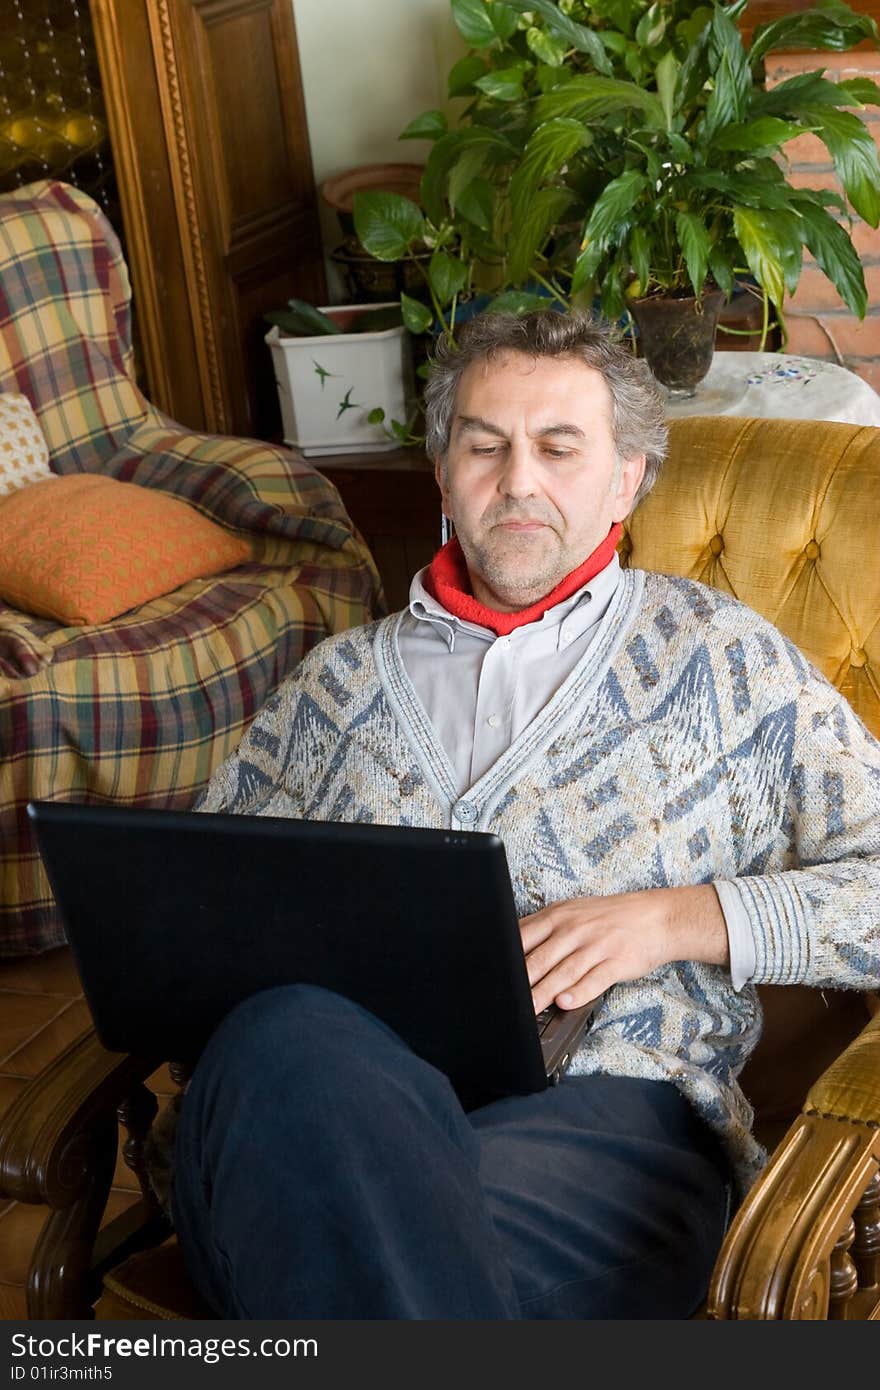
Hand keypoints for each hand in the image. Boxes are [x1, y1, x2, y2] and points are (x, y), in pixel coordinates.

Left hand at [520, 884, 728, 1013]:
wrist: (657, 917)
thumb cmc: (610, 917)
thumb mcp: (573, 912)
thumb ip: (544, 929)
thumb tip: (512, 948)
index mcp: (559, 916)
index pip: (524, 937)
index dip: (507, 959)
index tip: (494, 976)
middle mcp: (575, 929)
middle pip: (541, 957)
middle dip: (521, 981)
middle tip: (506, 1000)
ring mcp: (597, 945)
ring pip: (564, 971)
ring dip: (544, 991)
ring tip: (528, 1008)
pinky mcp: (617, 961)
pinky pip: (595, 979)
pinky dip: (579, 992)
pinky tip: (565, 1002)